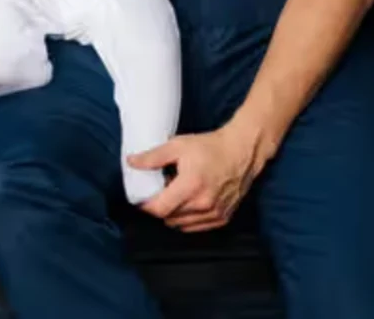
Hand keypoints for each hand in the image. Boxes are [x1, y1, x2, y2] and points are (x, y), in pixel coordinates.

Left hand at [128, 121, 275, 232]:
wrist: (242, 151)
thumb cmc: (210, 147)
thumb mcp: (178, 146)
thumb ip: (152, 157)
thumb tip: (131, 163)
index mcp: (190, 186)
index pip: (159, 209)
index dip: (146, 205)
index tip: (142, 197)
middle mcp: (203, 204)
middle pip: (169, 217)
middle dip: (161, 206)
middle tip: (162, 191)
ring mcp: (214, 214)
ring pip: (181, 225)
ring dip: (174, 214)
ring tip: (177, 195)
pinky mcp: (223, 218)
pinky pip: (196, 227)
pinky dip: (188, 219)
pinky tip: (190, 202)